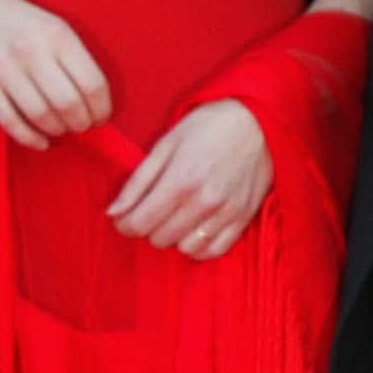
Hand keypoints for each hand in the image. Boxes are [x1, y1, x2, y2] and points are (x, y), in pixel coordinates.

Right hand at [0, 0, 109, 150]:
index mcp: (57, 34)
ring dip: (57, 130)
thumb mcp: (50, 24)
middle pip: (69, 104)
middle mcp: (32, 51)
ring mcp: (4, 69)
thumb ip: (71, 57)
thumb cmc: (14, 18)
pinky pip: (12, 122)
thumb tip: (94, 100)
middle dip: (81, 124)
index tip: (100, 117)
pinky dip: (31, 138)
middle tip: (81, 126)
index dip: (101, 109)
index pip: (92, 83)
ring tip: (60, 128)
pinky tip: (41, 141)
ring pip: (42, 116)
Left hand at [109, 99, 270, 256]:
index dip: (124, 224)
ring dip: (175, 237)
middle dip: (149, 227)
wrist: (259, 121)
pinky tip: (194, 229)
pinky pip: (214, 251)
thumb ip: (138, 182)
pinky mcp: (244, 219)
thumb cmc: (208, 127)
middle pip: (160, 238)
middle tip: (153, 210)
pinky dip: (200, 246)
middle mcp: (203, 202)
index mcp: (180, 180)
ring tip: (176, 217)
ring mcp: (226, 213)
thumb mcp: (166, 144)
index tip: (124, 218)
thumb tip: (113, 213)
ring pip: (185, 248)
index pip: (139, 224)